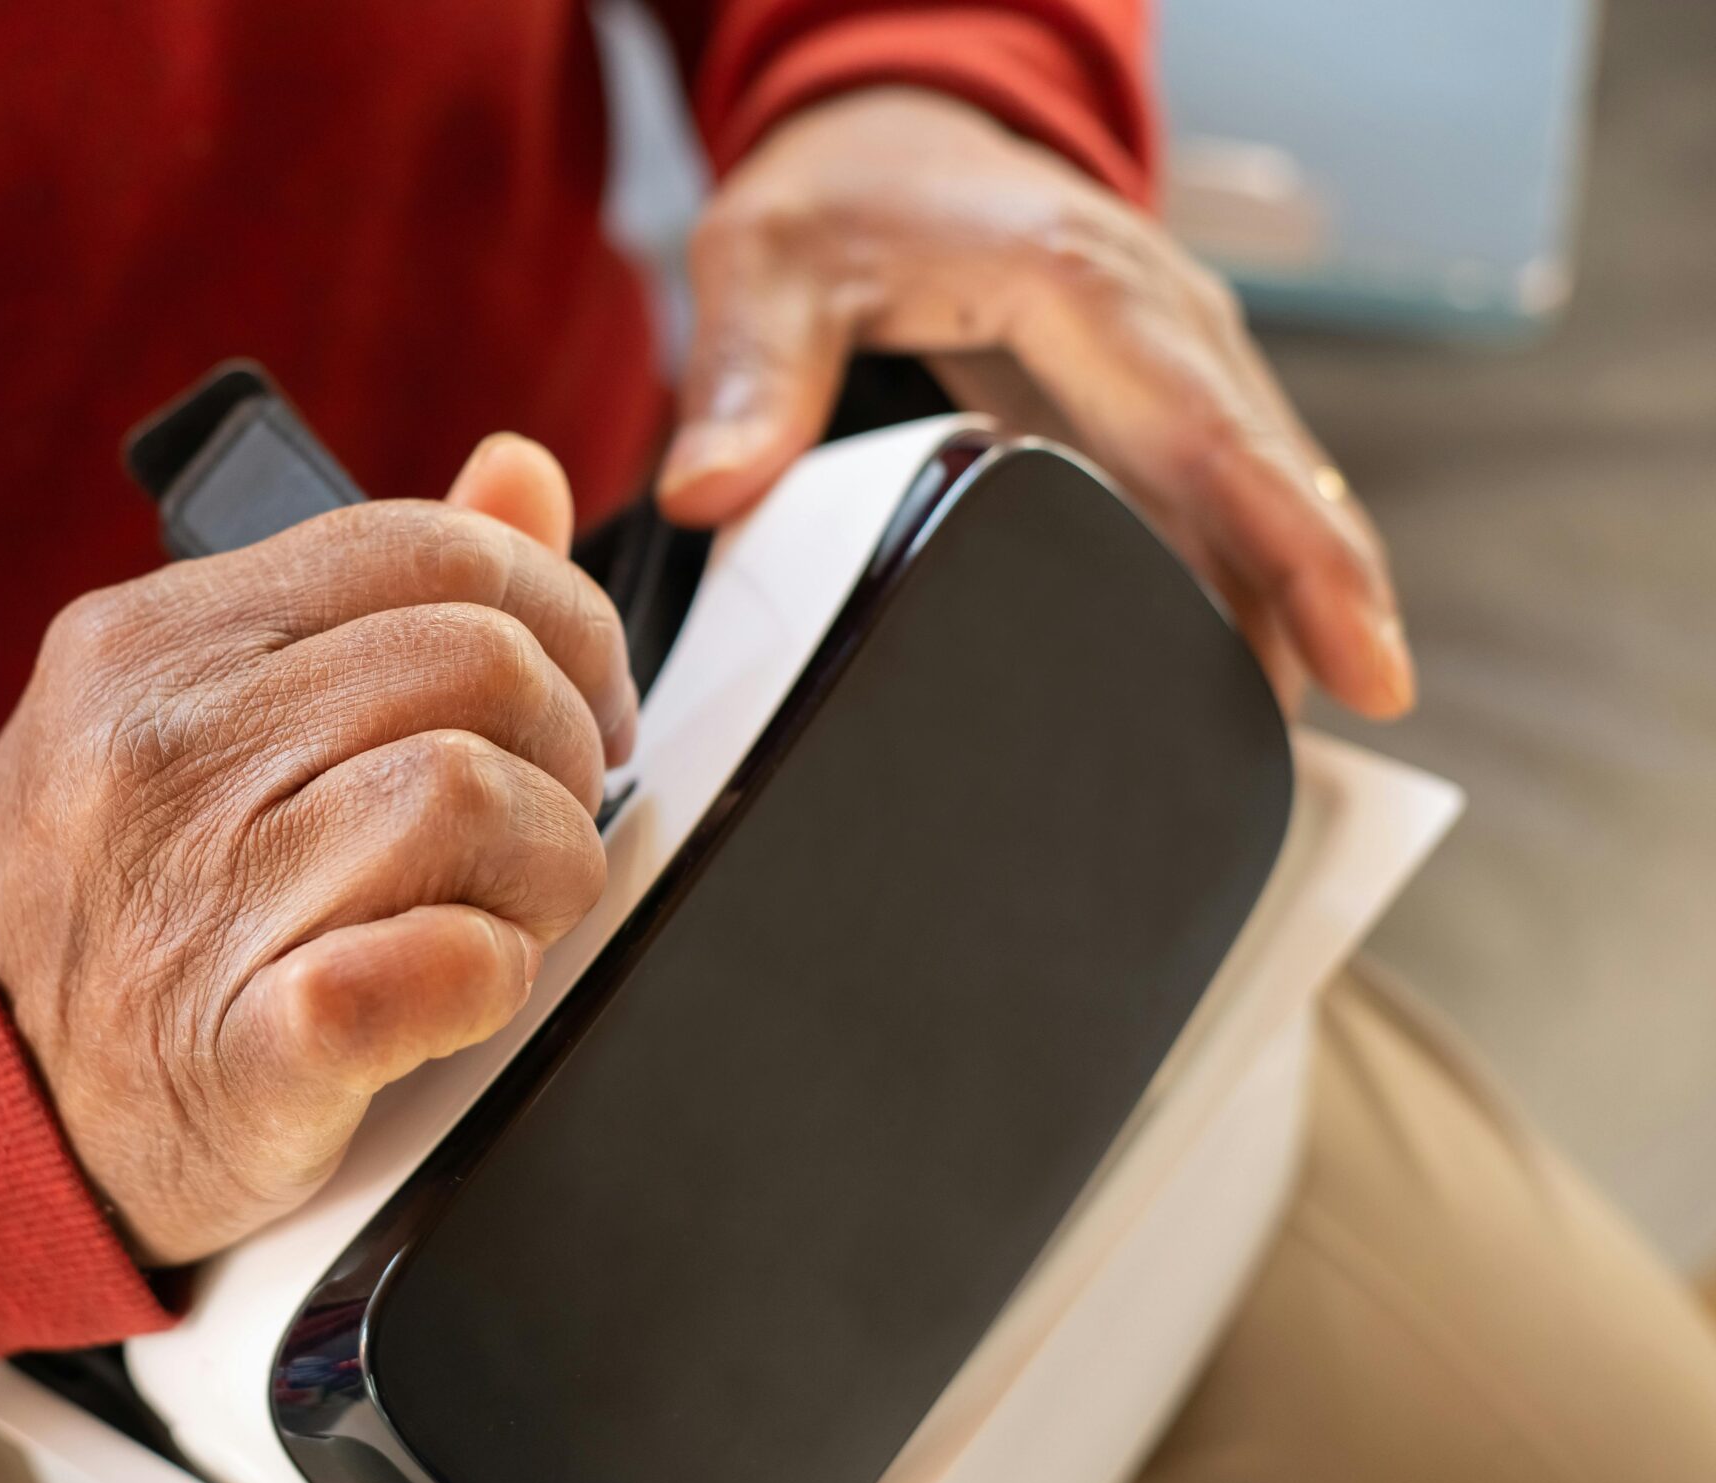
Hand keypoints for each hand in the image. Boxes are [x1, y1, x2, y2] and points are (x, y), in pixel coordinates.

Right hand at [0, 436, 632, 1264]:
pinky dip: (493, 975)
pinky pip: (446, 965)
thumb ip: (365, 597)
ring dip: (549, 862)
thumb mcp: (192, 711)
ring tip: (509, 906)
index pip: (428, 550)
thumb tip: (521, 474)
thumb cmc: (110, 901)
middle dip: (569, 744)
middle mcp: (161, 750)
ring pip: (477, 796)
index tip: (586, 691)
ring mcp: (196, 897)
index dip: (560, 612)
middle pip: (480, 666)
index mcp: (150, 641)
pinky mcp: (248, 1049)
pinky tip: (461, 986)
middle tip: (552, 814)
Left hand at [658, 86, 1413, 717]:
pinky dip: (1241, 582)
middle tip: (1302, 767)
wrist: (892, 124)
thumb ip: (744, 378)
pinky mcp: (1154, 395)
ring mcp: (1171, 356)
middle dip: (1319, 615)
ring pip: (1264, 498)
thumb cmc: (842, 192)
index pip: (1218, 439)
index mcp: (1081, 287)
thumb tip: (707, 493)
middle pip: (1272, 485)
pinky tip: (1227, 681)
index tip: (1366, 666)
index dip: (1300, 557)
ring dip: (1285, 614)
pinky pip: (1224, 496)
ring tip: (1258, 760)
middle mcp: (1160, 320)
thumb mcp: (768, 262)